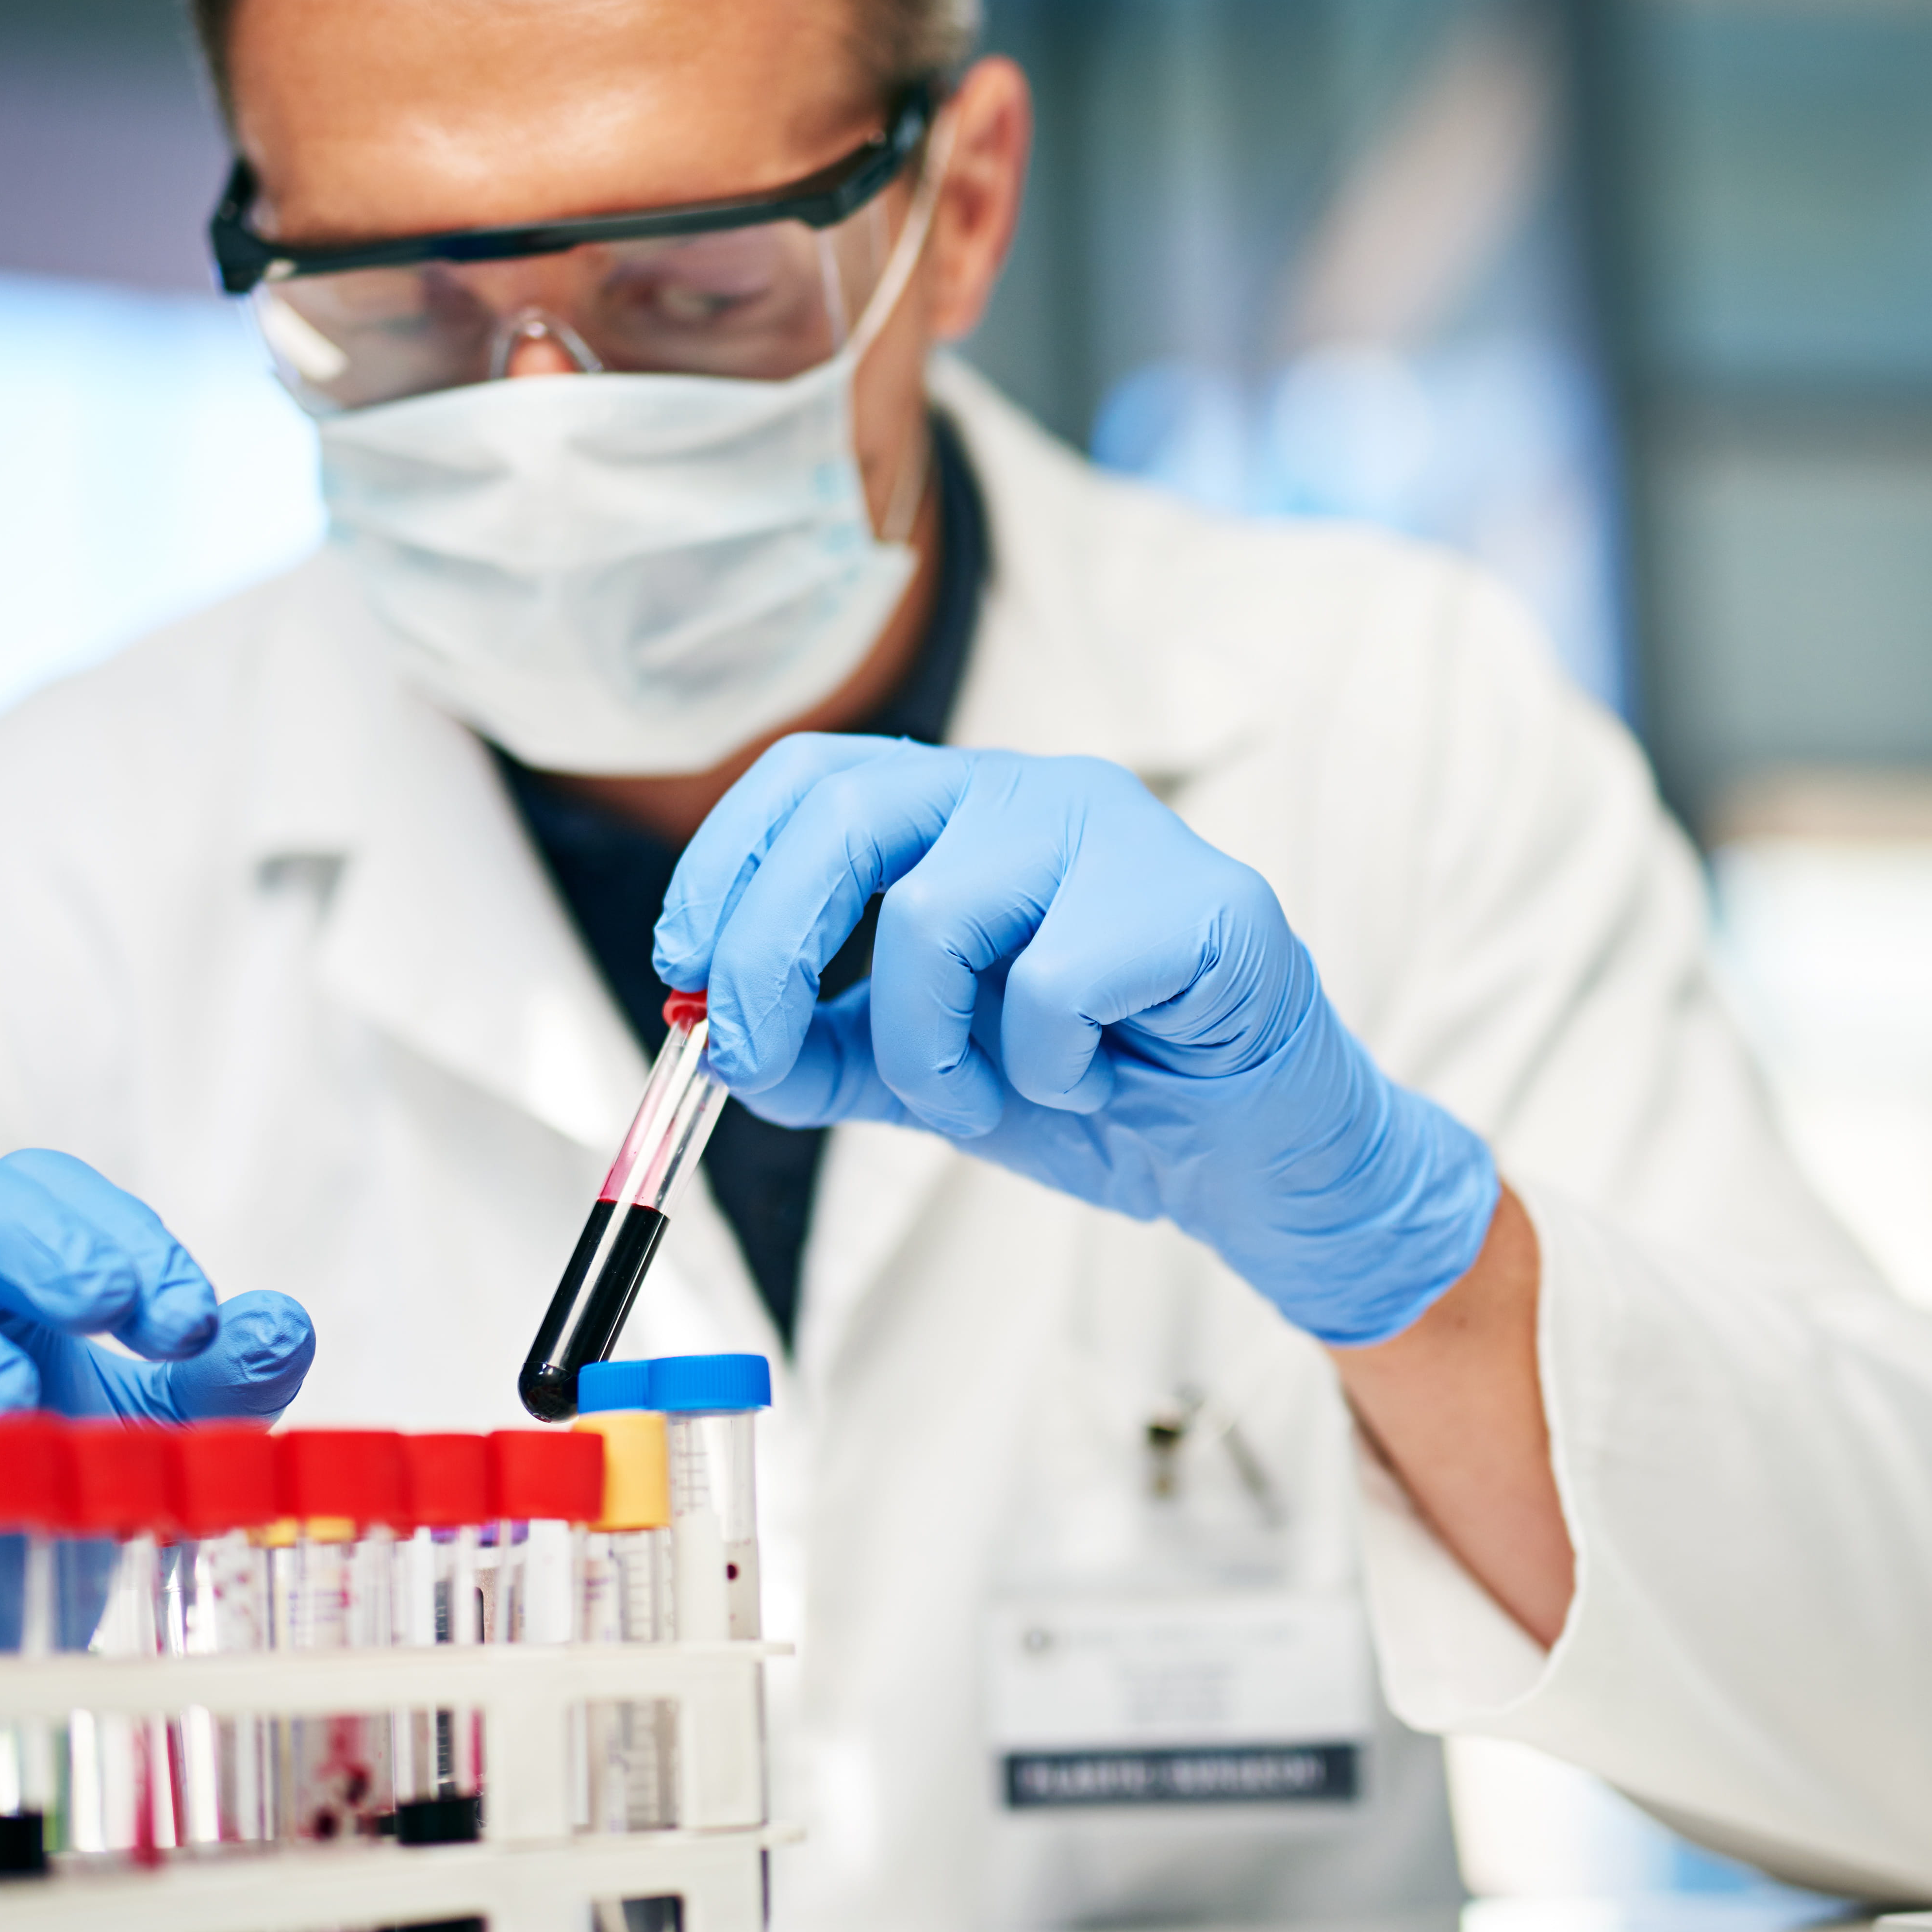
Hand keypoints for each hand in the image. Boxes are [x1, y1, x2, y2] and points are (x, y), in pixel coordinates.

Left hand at [654, 737, 1500, 1344]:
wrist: (1247, 1153)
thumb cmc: (1096, 1089)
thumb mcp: (927, 1075)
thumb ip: (826, 1051)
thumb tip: (715, 1042)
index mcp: (963, 812)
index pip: (810, 778)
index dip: (725, 863)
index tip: (684, 967)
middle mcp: (1031, 793)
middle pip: (849, 813)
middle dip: (769, 946)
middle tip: (752, 1053)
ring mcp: (1116, 833)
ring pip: (937, 915)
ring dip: (930, 1049)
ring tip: (991, 1098)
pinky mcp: (1194, 902)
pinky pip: (1052, 985)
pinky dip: (1046, 1067)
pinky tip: (1098, 1077)